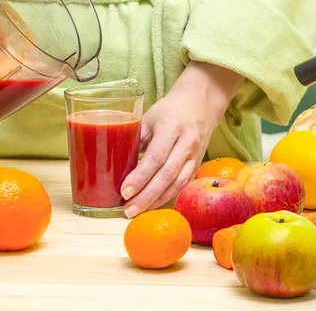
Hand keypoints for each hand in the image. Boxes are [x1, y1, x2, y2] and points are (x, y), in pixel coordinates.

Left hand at [120, 61, 245, 218]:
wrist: (200, 104)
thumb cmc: (168, 111)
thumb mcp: (149, 119)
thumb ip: (136, 140)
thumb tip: (116, 164)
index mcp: (171, 128)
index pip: (155, 157)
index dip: (140, 177)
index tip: (124, 191)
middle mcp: (187, 143)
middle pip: (166, 175)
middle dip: (146, 196)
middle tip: (128, 210)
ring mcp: (195, 155)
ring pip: (176, 184)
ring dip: (155, 201)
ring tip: (136, 211)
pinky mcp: (197, 164)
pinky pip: (182, 185)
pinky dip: (166, 197)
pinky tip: (152, 204)